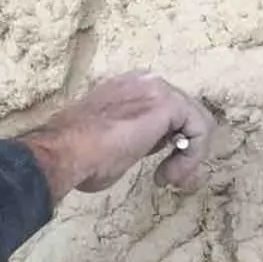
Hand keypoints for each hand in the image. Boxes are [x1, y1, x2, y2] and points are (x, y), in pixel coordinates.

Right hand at [19, 72, 216, 200]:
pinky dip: (193, 156)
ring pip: (195, 121)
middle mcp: (143, 82)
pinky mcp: (167, 104)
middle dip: (185, 150)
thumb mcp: (110, 145)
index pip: (164, 112)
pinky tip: (174, 173)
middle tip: (172, 179)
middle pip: (184, 114)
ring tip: (172, 179)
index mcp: (127, 89)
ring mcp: (155, 89)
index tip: (161, 172)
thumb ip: (132, 139)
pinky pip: (199, 129)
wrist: (63, 152)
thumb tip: (142, 149)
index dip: (169, 143)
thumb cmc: (76, 156)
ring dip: (190, 156)